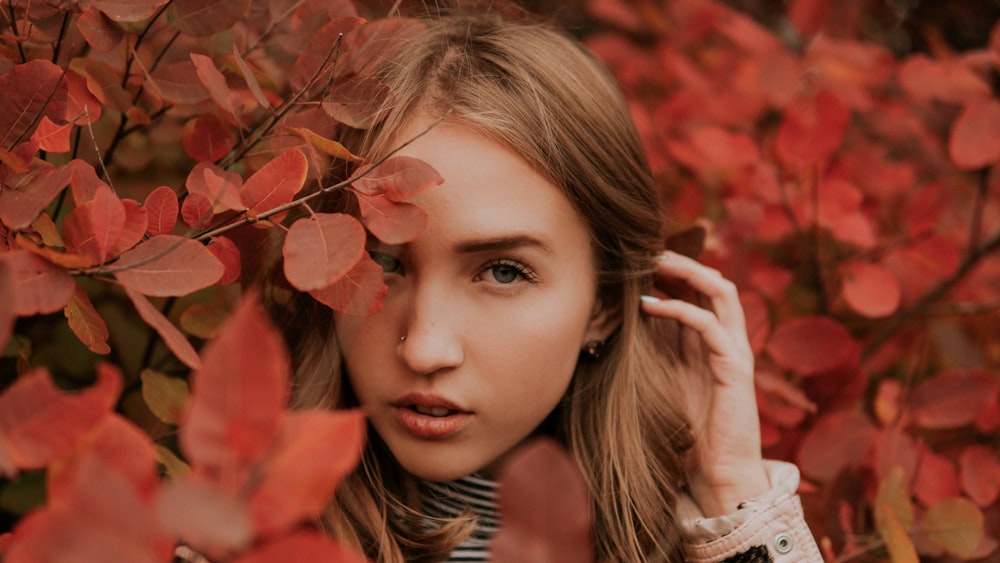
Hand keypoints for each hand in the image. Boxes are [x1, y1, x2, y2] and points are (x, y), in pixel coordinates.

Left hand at [640, 251, 769, 516]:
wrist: (716, 476)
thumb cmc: (686, 436)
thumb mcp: (662, 382)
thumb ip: (652, 352)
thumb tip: (617, 322)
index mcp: (710, 343)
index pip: (698, 291)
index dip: (672, 271)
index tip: (637, 260)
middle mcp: (726, 341)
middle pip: (712, 282)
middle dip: (680, 262)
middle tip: (645, 251)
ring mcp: (734, 352)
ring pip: (720, 291)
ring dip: (686, 272)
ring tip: (653, 264)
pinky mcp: (735, 368)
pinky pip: (709, 324)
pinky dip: (679, 309)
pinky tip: (650, 306)